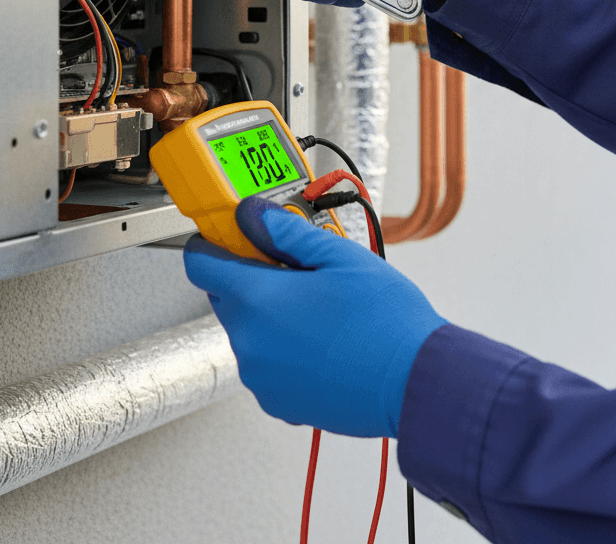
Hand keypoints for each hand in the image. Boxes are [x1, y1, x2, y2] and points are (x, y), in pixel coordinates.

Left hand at [183, 196, 446, 436]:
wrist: (413, 380)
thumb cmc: (384, 320)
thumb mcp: (339, 255)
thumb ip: (287, 231)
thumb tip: (253, 214)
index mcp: (258, 300)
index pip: (201, 264)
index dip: (215, 242)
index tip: (237, 234)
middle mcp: (249, 343)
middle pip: (226, 296)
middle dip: (251, 276)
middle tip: (297, 266)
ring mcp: (261, 377)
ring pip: (249, 330)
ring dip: (270, 314)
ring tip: (320, 306)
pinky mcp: (278, 402)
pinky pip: (266, 363)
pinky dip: (283, 348)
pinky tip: (322, 338)